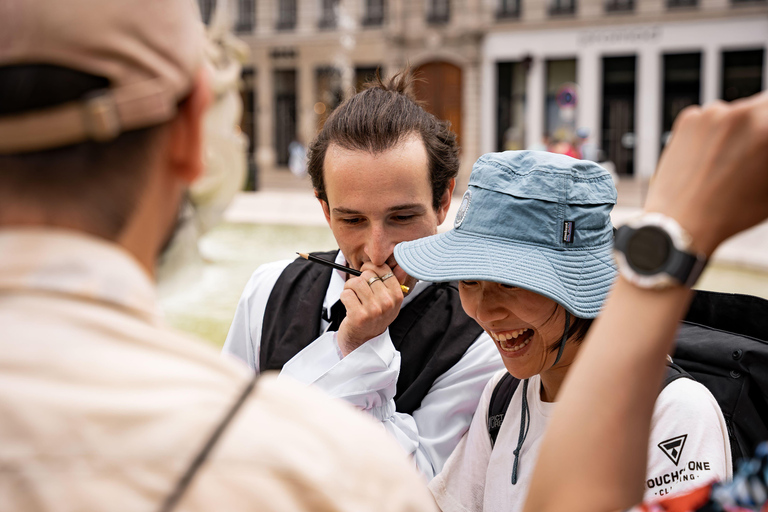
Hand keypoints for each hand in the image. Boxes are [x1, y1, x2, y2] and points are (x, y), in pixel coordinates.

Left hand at [337, 262, 403, 356]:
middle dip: (359, 280)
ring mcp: (374, 310)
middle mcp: (388, 303)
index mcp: (397, 295)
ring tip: (353, 298)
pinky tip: (349, 306)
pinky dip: (344, 297)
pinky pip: (346, 293)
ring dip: (350, 288)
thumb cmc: (374, 317)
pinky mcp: (359, 316)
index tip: (367, 277)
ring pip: (356, 282)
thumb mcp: (388, 301)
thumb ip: (389, 282)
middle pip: (368, 274)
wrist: (364, 343)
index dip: (371, 269)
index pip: (383, 268)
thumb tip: (391, 263)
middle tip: (359, 292)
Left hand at [645, 91, 767, 255]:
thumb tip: (765, 149)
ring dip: (740, 127)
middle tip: (754, 153)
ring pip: (737, 112)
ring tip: (730, 160)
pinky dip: (713, 132)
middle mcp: (741, 114)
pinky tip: (709, 158)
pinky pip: (710, 119)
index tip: (765, 147)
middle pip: (763, 107)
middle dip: (762, 127)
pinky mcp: (688, 120)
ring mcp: (711, 114)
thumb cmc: (731, 212)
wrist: (681, 223)